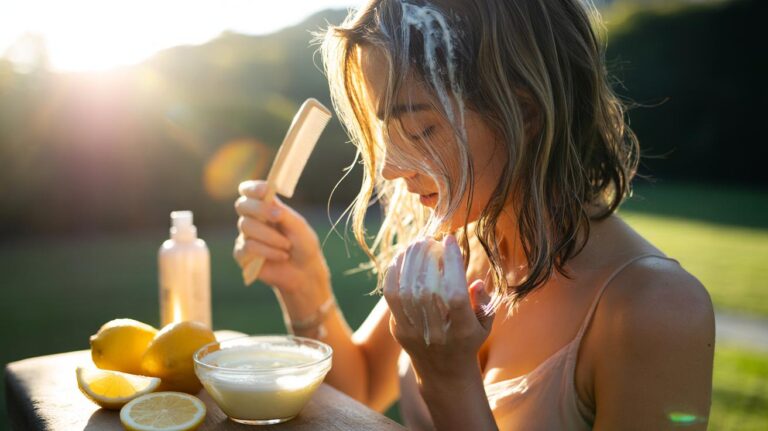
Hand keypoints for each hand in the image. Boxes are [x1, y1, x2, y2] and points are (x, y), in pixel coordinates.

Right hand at [233, 180, 328, 294]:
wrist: (305, 272)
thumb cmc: (303, 245)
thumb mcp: (298, 226)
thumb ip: (283, 212)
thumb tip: (268, 198)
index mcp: (266, 207)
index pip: (249, 191)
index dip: (253, 188)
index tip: (265, 190)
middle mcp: (253, 219)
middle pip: (242, 205)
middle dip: (260, 209)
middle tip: (279, 217)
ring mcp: (245, 237)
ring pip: (247, 227)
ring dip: (271, 236)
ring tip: (287, 246)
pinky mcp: (242, 255)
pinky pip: (248, 247)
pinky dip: (268, 251)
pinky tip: (281, 256)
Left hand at [383, 235, 494, 377]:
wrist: (443, 371)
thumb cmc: (469, 339)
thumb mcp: (485, 323)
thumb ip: (483, 302)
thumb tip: (476, 282)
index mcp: (463, 330)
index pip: (455, 295)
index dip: (452, 266)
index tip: (450, 241)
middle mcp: (437, 333)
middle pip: (427, 290)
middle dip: (426, 258)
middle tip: (429, 239)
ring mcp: (414, 332)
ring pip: (406, 290)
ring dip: (409, 262)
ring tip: (415, 244)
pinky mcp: (398, 329)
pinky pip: (391, 297)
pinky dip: (393, 274)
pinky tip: (400, 258)